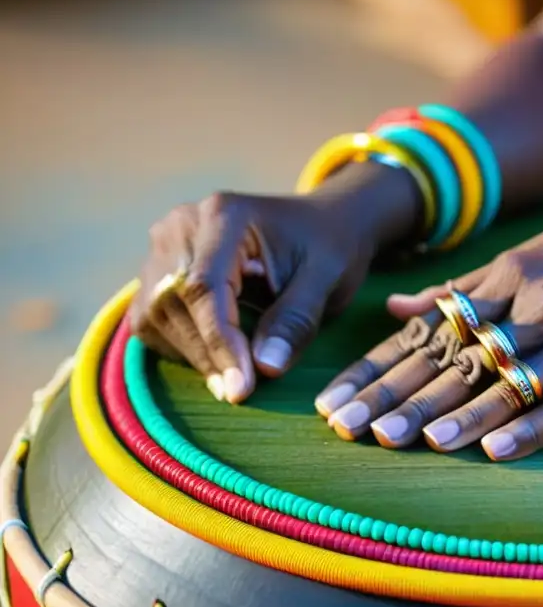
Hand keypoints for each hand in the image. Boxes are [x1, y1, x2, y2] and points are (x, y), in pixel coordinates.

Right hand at [129, 162, 417, 403]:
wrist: (320, 222)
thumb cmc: (328, 246)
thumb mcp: (328, 277)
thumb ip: (296, 318)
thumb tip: (265, 367)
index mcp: (224, 215)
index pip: (204, 286)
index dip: (219, 341)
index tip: (241, 387)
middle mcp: (182, 224)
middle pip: (172, 300)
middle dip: (206, 354)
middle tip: (240, 391)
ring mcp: (165, 245)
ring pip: (155, 312)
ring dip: (192, 354)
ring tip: (234, 379)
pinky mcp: (159, 269)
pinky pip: (151, 317)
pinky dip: (180, 346)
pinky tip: (217, 357)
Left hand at [314, 213, 542, 459]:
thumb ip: (472, 281)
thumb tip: (401, 304)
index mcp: (517, 275)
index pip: (432, 327)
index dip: (378, 366)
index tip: (333, 399)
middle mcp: (541, 306)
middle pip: (455, 359)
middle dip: (395, 396)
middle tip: (346, 431)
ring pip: (504, 385)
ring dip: (451, 416)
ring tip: (403, 443)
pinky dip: (531, 430)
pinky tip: (493, 454)